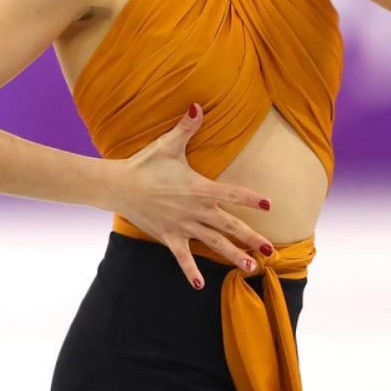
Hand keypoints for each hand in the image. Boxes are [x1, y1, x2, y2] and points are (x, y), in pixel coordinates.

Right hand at [102, 104, 276, 289]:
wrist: (118, 185)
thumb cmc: (144, 164)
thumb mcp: (168, 144)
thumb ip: (186, 127)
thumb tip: (197, 105)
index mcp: (199, 188)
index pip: (232, 193)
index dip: (251, 198)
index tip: (269, 204)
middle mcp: (196, 210)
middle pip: (230, 226)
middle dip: (252, 237)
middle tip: (273, 250)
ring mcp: (183, 226)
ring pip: (214, 244)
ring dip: (233, 256)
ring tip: (252, 268)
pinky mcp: (169, 236)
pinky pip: (182, 257)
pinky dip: (191, 271)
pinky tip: (201, 286)